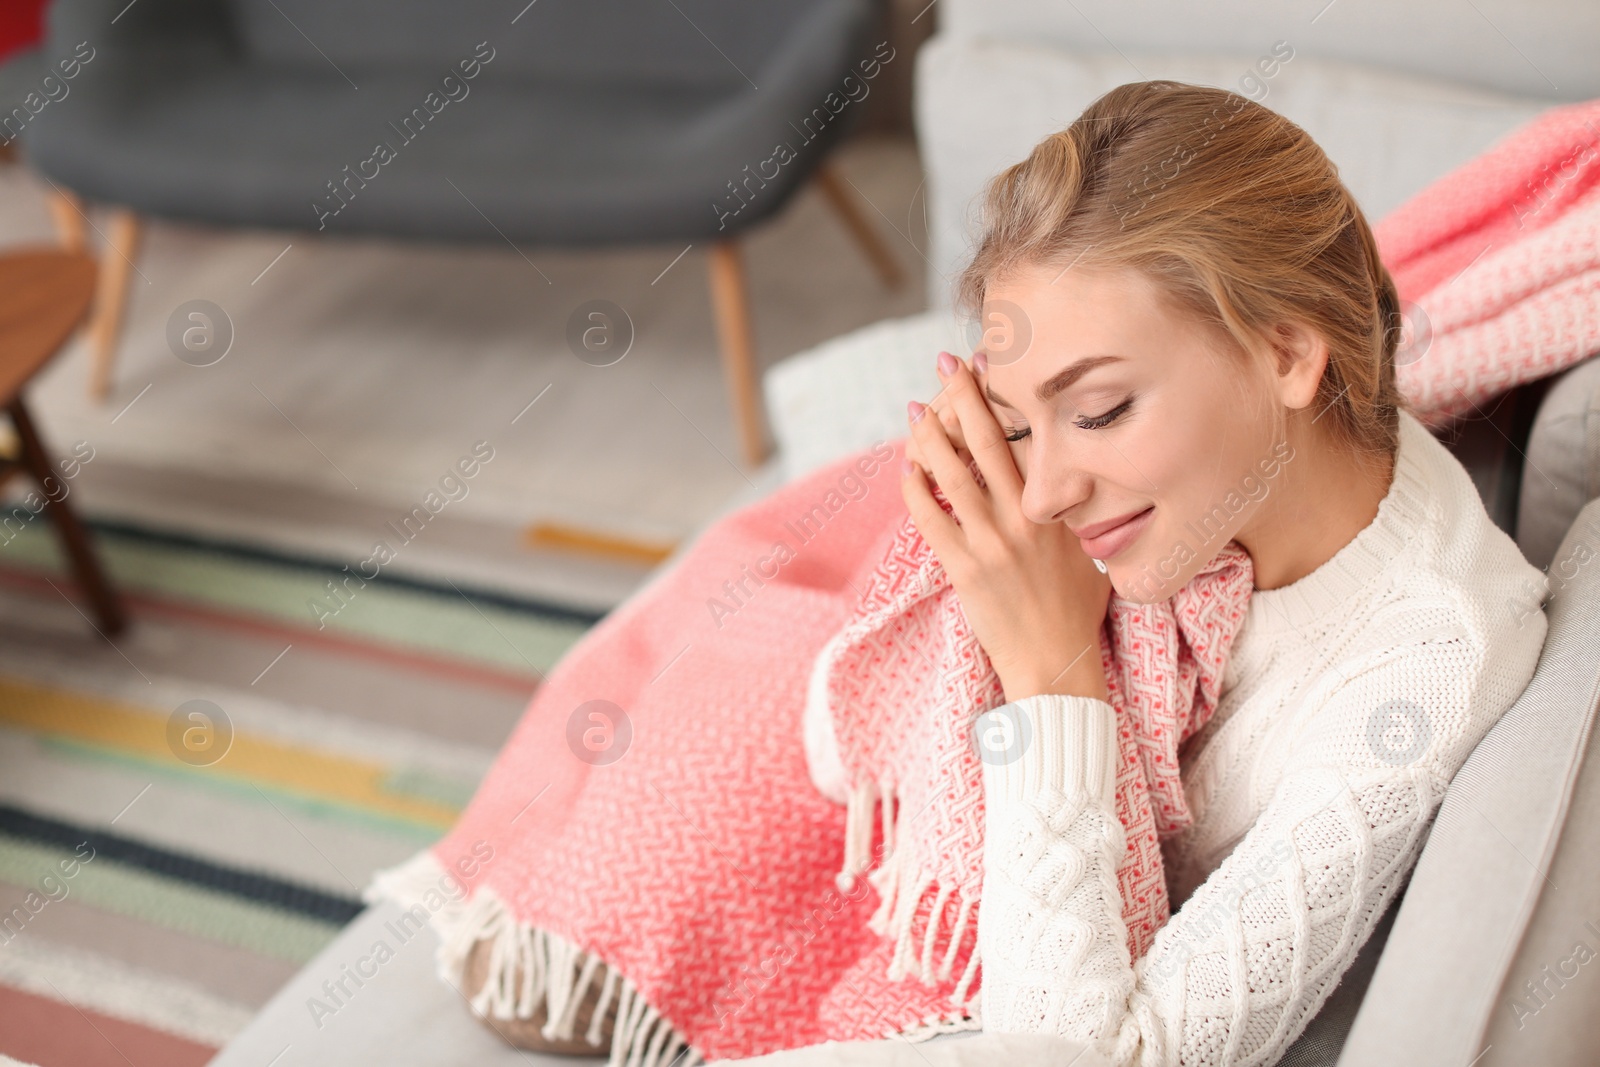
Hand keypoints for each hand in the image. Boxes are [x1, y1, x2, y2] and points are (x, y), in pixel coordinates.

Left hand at [902, 351, 1112, 703]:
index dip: (1007, 399)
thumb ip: (1074, 517)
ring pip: (952, 474)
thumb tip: (1068, 490)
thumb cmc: (1077, 614)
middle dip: (965, 396)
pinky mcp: (964, 569)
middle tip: (946, 363)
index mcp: (1057, 509)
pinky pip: (930, 518)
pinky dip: (915, 489)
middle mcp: (1024, 519)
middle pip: (988, 442)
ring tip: (916, 410)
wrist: (1058, 666)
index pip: (1029, 439)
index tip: (992, 365)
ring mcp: (991, 543)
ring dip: (929, 436)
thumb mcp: (1090, 554)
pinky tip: (906, 470)